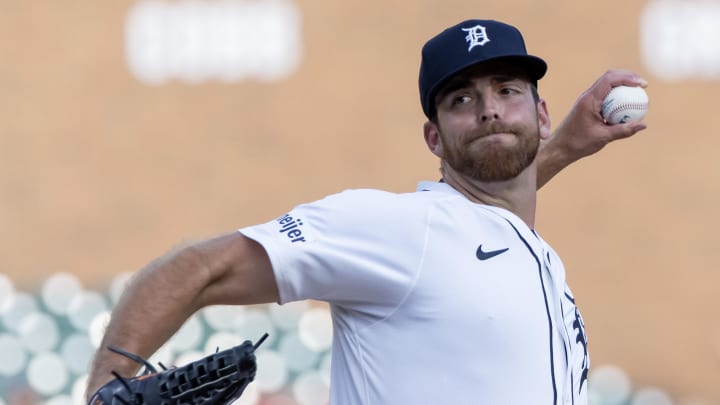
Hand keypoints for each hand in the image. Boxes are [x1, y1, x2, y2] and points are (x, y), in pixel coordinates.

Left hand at [536, 70, 647, 187]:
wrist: (560, 147)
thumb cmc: (578, 143)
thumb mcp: (603, 138)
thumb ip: (623, 130)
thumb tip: (643, 125)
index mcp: (589, 100)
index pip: (610, 79)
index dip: (628, 78)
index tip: (643, 85)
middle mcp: (587, 96)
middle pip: (609, 77)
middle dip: (628, 77)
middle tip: (643, 85)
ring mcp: (587, 100)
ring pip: (607, 85)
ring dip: (622, 85)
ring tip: (638, 92)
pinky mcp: (588, 105)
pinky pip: (605, 95)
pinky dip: (616, 95)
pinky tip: (626, 105)